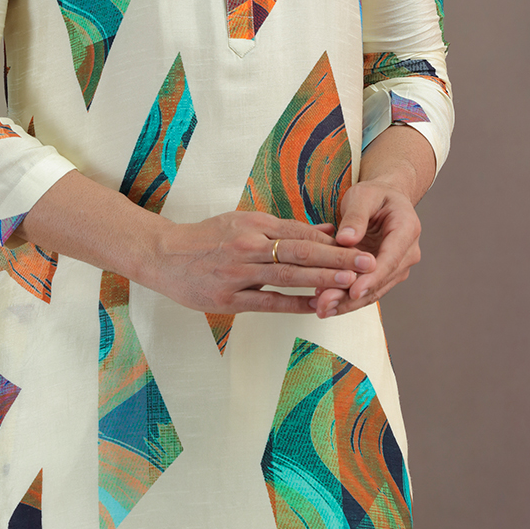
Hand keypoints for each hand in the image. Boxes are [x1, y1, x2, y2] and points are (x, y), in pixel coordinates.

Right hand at [145, 211, 376, 315]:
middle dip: (336, 258)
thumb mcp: (243, 222)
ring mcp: (237, 273)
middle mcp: (247, 246)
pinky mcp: (227, 299)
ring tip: (349, 282)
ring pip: (286, 276)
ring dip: (321, 280)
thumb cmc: (207, 238)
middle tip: (366, 262)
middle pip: (300, 252)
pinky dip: (294, 304)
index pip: (300, 232)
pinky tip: (317, 306)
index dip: (332, 241)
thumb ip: (284, 228)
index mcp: (253, 224)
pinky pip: (267, 302)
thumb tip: (327, 229)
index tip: (361, 245)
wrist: (162, 255)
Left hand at [309, 180, 421, 318]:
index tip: (354, 291)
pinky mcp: (383, 274)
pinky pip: (366, 289)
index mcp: (407, 230)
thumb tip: (345, 240)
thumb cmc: (374, 195)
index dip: (372, 278)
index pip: (390, 259)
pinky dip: (346, 298)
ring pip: (372, 291)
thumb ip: (355, 216)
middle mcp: (407, 253)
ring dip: (347, 302)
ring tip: (321, 309)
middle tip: (325, 304)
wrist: (384, 200)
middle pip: (380, 281)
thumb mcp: (363, 195)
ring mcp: (396, 266)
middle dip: (352, 296)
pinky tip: (326, 305)